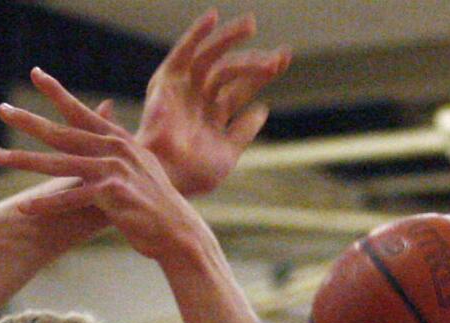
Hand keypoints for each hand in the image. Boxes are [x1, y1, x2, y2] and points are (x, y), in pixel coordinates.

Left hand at [0, 73, 211, 265]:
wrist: (175, 229)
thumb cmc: (151, 199)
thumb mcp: (136, 161)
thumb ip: (116, 138)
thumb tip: (105, 109)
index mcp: (118, 139)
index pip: (81, 111)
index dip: (57, 92)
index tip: (35, 74)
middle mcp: (114, 149)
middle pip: (62, 133)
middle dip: (29, 121)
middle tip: (2, 109)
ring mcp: (113, 170)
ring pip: (60, 164)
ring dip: (26, 161)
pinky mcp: (111, 194)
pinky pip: (70, 199)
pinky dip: (46, 204)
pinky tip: (24, 207)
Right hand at [138, 11, 290, 195]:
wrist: (167, 177)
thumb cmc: (193, 175)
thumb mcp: (228, 153)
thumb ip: (244, 131)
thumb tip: (261, 109)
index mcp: (212, 118)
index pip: (241, 88)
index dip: (262, 74)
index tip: (283, 60)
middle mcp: (198, 101)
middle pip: (230, 71)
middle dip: (254, 61)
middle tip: (276, 56)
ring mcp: (182, 91)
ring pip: (211, 58)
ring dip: (230, 39)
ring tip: (251, 25)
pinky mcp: (166, 83)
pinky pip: (182, 54)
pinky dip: (195, 34)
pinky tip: (213, 17)